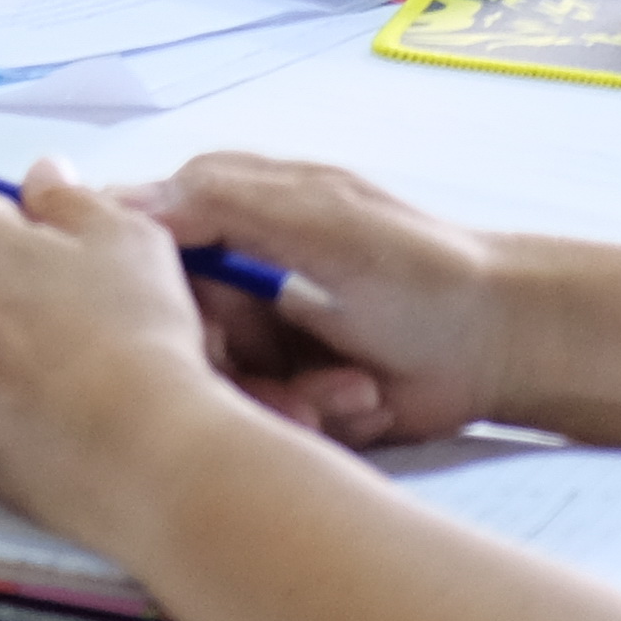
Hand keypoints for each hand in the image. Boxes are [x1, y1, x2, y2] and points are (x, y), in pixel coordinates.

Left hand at [0, 160, 263, 554]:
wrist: (142, 450)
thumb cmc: (133, 325)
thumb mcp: (123, 233)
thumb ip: (68, 196)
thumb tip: (41, 174)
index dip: (40, 238)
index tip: (84, 271)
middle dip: (12, 292)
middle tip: (85, 323)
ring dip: (6, 351)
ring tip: (78, 377)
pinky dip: (8, 407)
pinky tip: (62, 419)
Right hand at [115, 152, 521, 448]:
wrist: (505, 343)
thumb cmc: (420, 266)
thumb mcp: (318, 218)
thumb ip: (220, 201)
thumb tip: (114, 201)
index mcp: (227, 213)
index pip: (141, 252)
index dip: (153, 296)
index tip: (203, 329)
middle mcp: (231, 275)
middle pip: (173, 332)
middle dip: (232, 366)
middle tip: (284, 380)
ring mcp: (261, 336)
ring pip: (218, 386)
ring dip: (283, 398)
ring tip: (348, 392)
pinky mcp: (289, 391)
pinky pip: (263, 418)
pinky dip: (315, 416)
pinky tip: (363, 400)